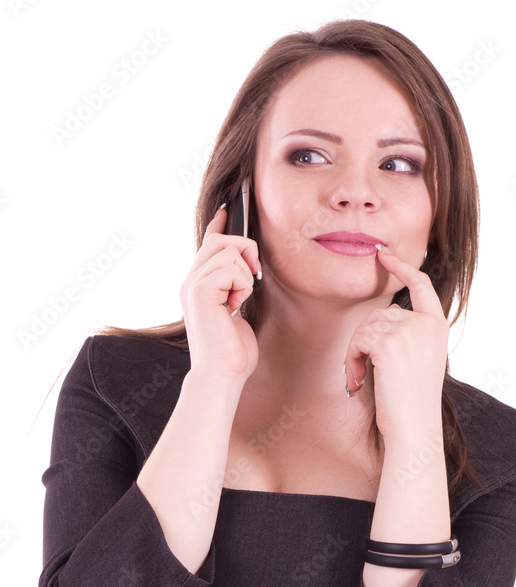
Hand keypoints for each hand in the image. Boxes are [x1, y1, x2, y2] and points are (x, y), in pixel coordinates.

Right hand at [178, 206, 261, 383]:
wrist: (222, 376)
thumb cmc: (233, 352)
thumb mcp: (236, 312)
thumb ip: (235, 287)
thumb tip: (246, 266)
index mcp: (198, 286)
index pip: (207, 244)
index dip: (219, 224)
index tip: (230, 210)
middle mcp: (190, 281)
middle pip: (220, 240)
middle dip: (245, 251)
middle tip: (255, 277)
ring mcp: (192, 285)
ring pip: (228, 251)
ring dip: (245, 275)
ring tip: (240, 300)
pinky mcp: (200, 291)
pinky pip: (231, 267)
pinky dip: (243, 285)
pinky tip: (236, 306)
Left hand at [343, 246, 448, 441]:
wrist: (414, 428)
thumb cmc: (412, 402)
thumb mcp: (419, 359)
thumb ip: (408, 333)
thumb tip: (382, 315)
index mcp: (438, 326)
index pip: (421, 285)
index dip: (401, 268)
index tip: (383, 255)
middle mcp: (426, 323)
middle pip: (380, 313)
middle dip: (364, 340)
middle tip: (360, 370)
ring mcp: (409, 331)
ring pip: (365, 327)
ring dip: (356, 353)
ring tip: (360, 378)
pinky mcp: (388, 343)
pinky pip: (357, 340)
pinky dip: (350, 361)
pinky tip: (357, 381)